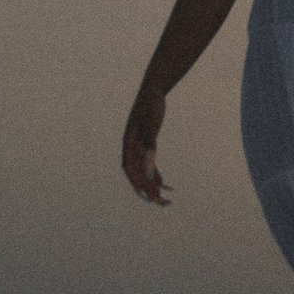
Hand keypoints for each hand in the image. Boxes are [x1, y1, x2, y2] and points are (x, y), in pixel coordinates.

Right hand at [122, 86, 169, 204]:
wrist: (153, 90)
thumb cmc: (150, 104)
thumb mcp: (151, 124)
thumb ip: (149, 145)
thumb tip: (149, 166)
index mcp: (128, 143)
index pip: (130, 169)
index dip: (138, 184)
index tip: (148, 197)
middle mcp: (131, 148)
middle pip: (138, 173)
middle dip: (148, 190)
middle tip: (161, 203)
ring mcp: (138, 146)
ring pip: (144, 171)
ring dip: (152, 185)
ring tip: (164, 199)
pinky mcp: (146, 144)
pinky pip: (149, 164)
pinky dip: (156, 174)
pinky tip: (163, 183)